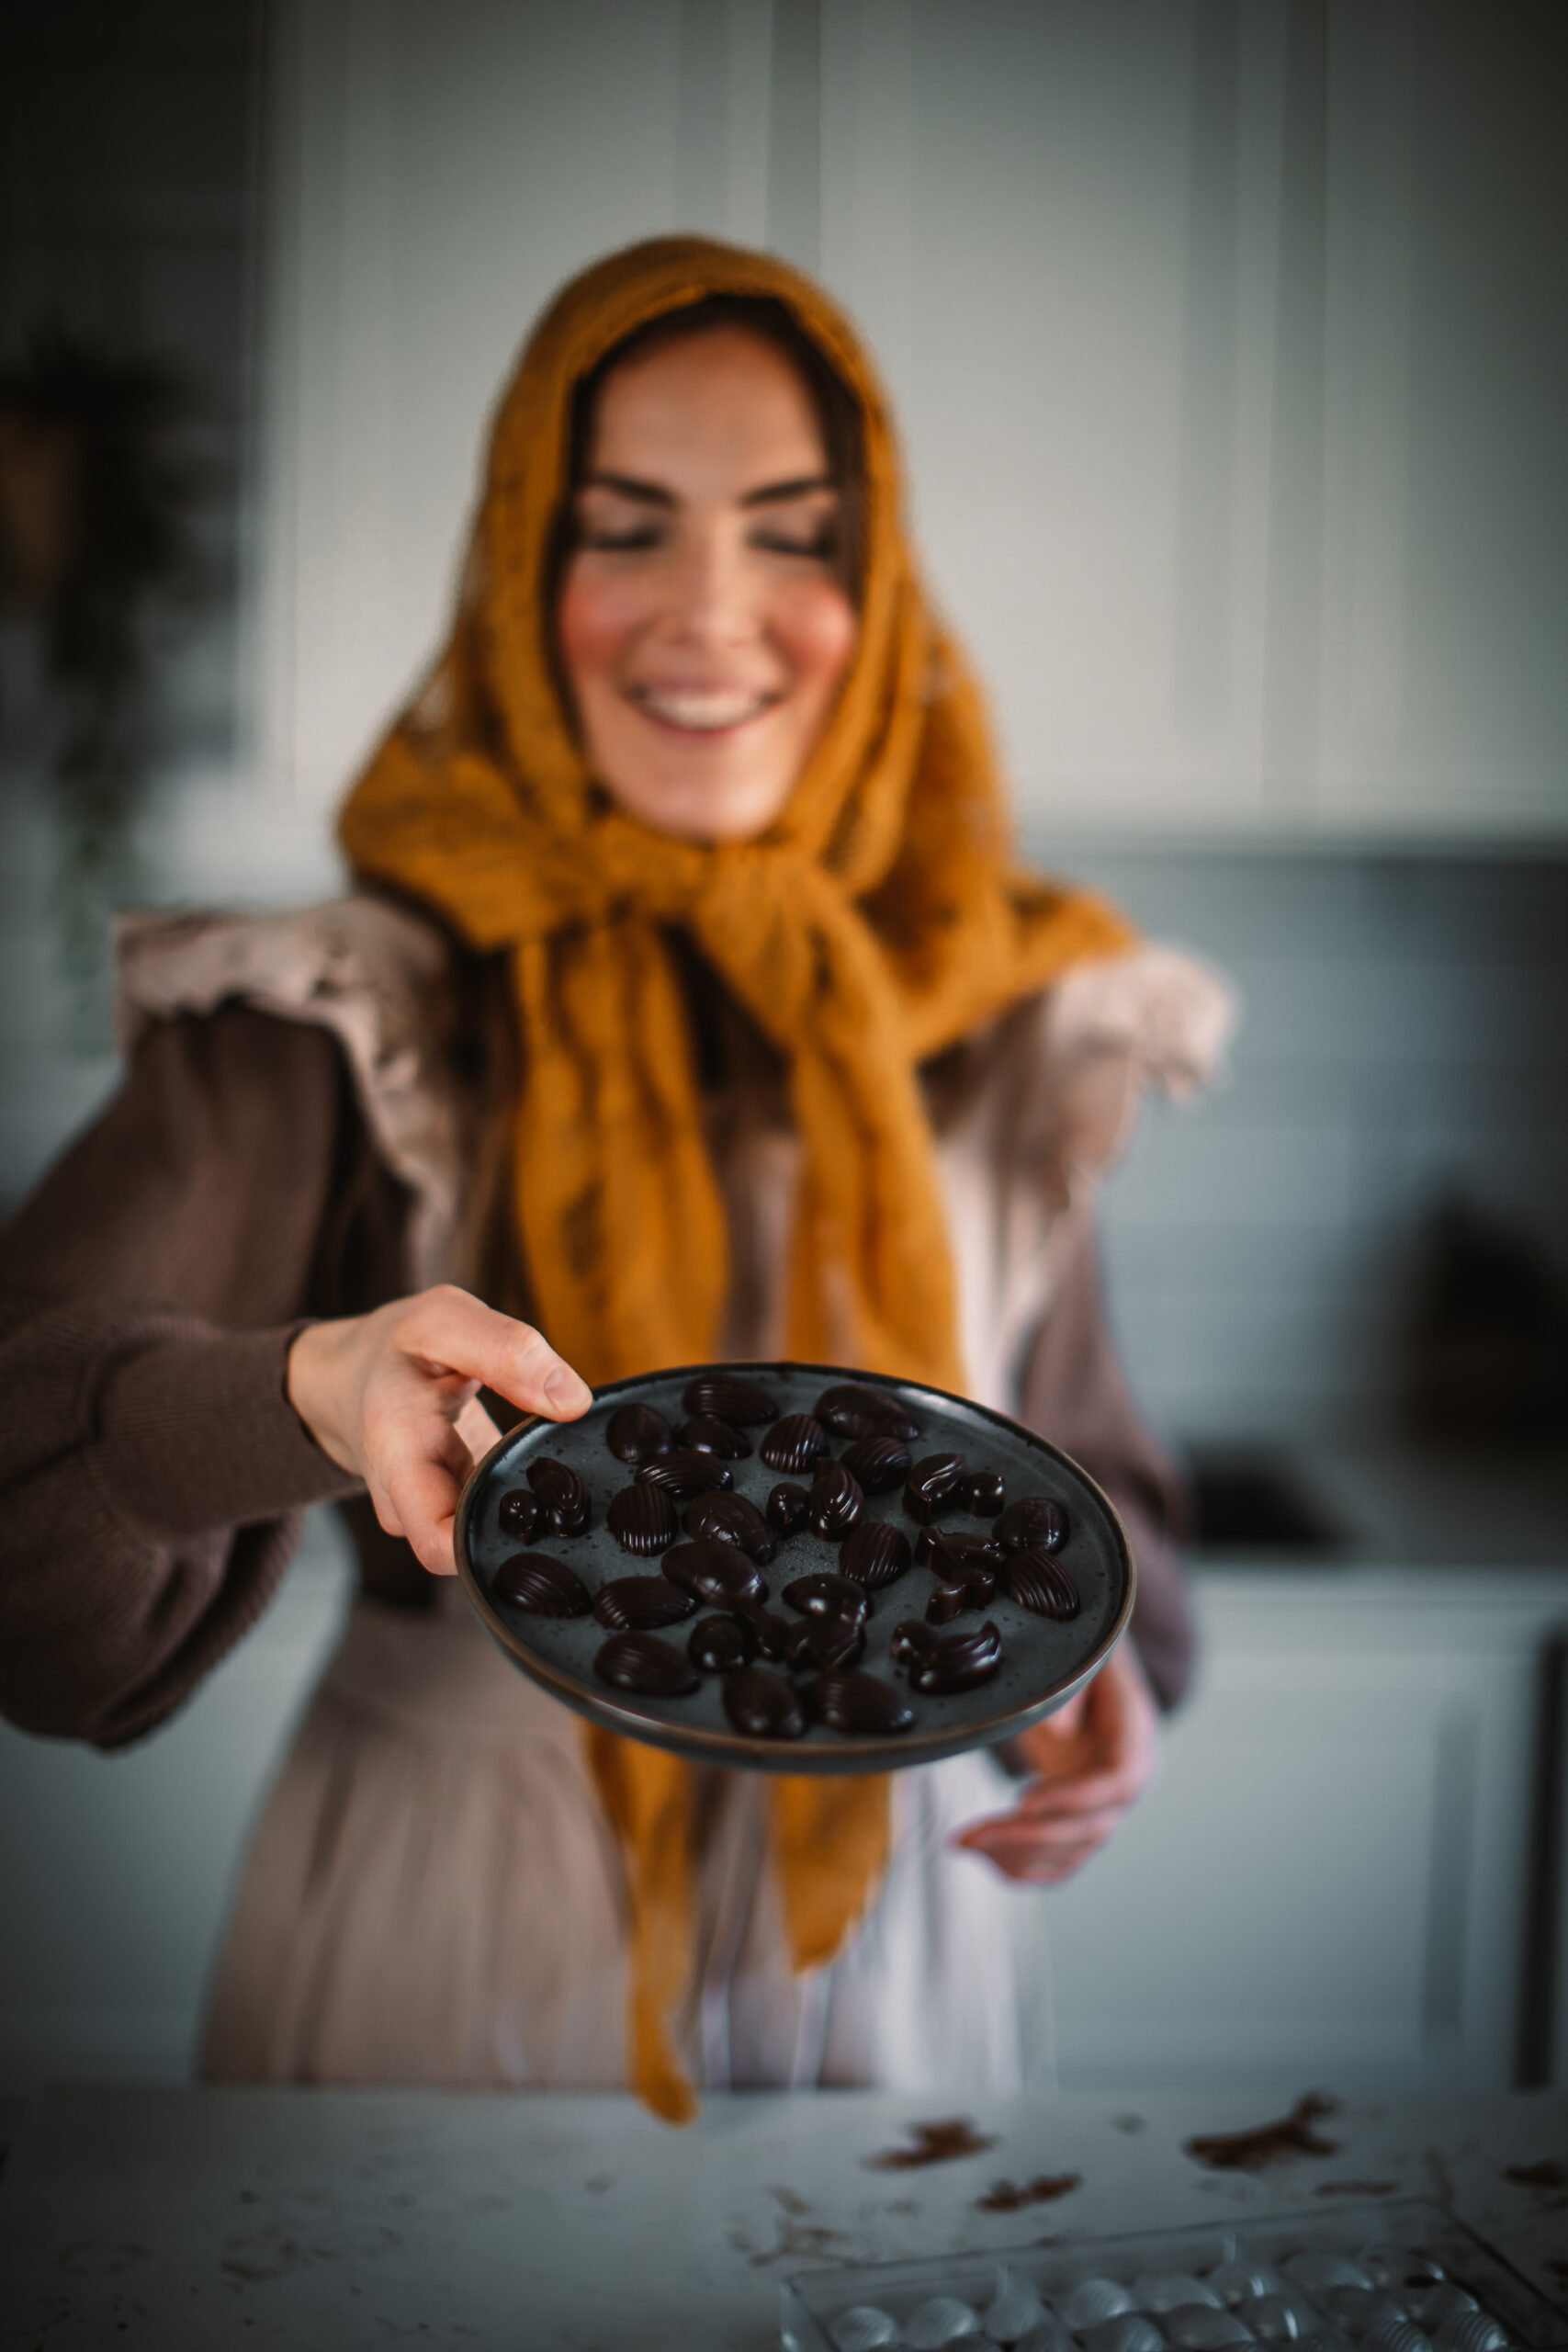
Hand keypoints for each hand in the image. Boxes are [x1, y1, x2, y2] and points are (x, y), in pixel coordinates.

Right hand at [286, 1285, 590, 1576]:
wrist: (352, 1377)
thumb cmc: (395, 1349)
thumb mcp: (442, 1321)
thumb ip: (506, 1350)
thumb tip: (573, 1401)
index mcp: (397, 1455)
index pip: (440, 1543)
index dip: (497, 1540)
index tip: (552, 1499)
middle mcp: (409, 1504)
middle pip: (477, 1549)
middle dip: (531, 1525)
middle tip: (575, 1480)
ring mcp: (433, 1515)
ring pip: (492, 1534)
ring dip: (533, 1510)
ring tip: (559, 1464)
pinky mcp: (458, 1510)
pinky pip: (498, 1518)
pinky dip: (528, 1497)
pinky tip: (547, 1467)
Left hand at [952, 1637, 1158, 1884]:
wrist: (1086, 1673)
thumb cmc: (1078, 1659)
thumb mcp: (1077, 1659)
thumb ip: (1071, 1690)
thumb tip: (1056, 1731)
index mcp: (1134, 1738)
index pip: (1116, 1781)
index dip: (1072, 1797)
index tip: (1023, 1801)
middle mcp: (1126, 1782)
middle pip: (1090, 1828)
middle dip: (1029, 1836)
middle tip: (972, 1835)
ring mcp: (1105, 1808)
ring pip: (1072, 1853)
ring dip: (1018, 1856)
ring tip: (964, 1841)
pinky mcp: (1079, 1822)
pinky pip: (1059, 1861)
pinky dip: (1024, 1867)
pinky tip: (983, 1856)